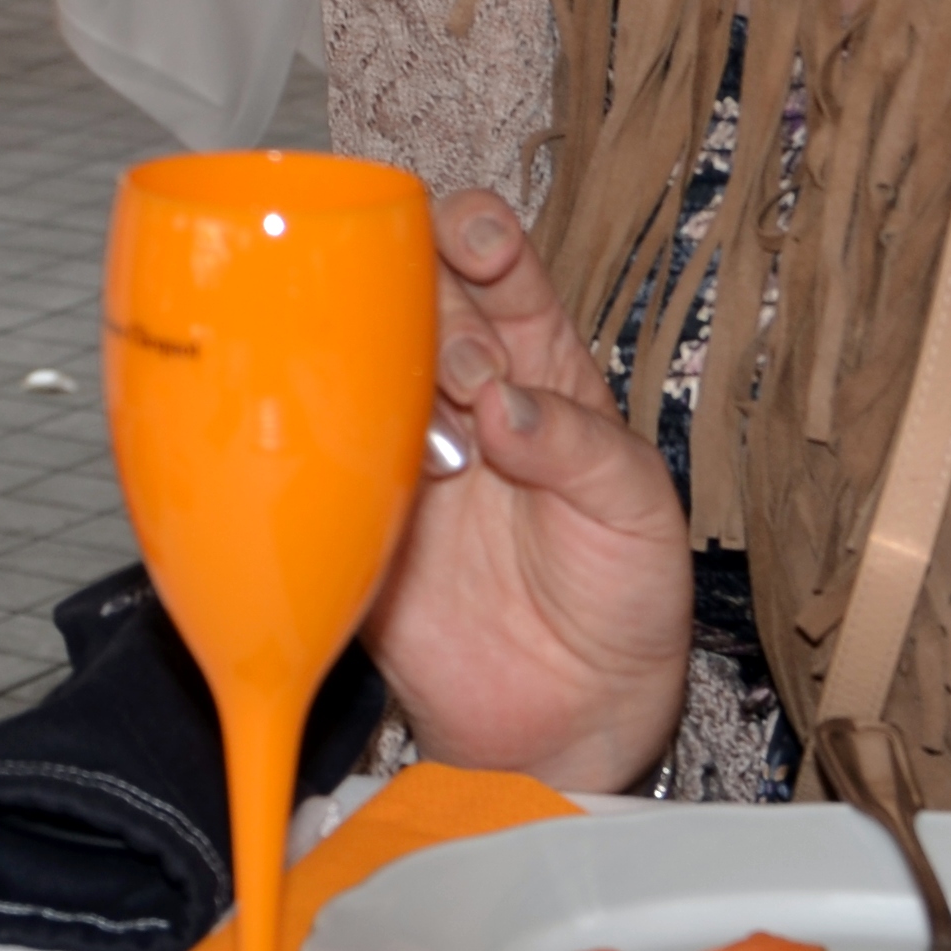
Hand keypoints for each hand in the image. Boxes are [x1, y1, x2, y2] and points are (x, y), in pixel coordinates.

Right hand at [361, 190, 690, 793]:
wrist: (571, 715)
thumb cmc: (623, 595)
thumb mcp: (637, 511)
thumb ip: (581, 449)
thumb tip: (508, 407)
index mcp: (537, 361)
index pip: (494, 263)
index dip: (476, 236)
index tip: (478, 248)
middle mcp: (458, 388)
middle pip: (414, 293)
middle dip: (435, 310)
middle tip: (468, 378)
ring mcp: (399, 445)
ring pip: (355, 358)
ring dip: (380, 373)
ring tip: (439, 445)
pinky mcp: (352, 510)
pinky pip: (314, 452)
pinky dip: (316, 438)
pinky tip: (344, 452)